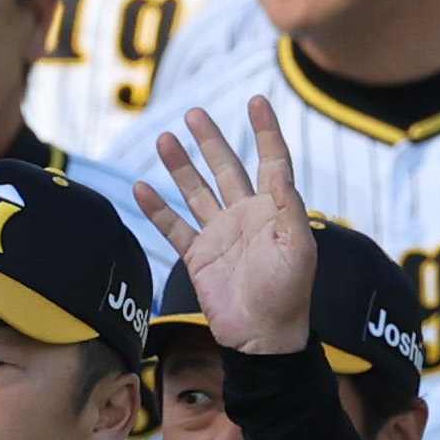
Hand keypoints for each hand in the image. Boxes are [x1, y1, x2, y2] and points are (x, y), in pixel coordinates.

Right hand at [140, 98, 318, 358]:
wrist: (263, 338)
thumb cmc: (288, 295)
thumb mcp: (298, 247)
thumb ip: (287, 206)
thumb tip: (279, 170)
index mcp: (274, 211)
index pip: (271, 162)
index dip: (266, 131)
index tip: (257, 101)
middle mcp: (245, 217)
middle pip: (225, 168)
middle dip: (211, 140)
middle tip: (194, 113)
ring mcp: (220, 235)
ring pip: (196, 191)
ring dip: (180, 166)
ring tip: (165, 138)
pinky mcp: (199, 257)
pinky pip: (174, 227)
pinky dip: (157, 209)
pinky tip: (141, 187)